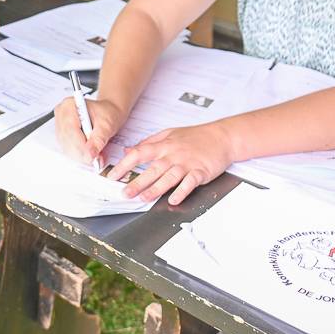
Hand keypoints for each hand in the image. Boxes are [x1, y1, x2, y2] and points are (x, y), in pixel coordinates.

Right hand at [53, 95, 125, 166]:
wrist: (107, 112)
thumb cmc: (107, 113)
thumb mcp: (107, 125)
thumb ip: (98, 139)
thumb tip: (90, 153)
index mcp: (69, 105)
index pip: (70, 129)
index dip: (80, 145)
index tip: (91, 157)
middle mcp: (61, 114)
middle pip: (66, 139)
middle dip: (81, 152)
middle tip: (95, 160)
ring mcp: (60, 124)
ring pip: (66, 146)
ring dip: (80, 155)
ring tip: (95, 157)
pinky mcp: (62, 134)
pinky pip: (67, 148)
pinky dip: (79, 154)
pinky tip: (89, 154)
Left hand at [106, 121, 234, 205]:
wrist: (222, 137)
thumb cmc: (195, 136)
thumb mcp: (169, 134)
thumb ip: (148, 142)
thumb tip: (128, 150)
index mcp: (164, 145)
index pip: (139, 153)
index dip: (124, 164)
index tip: (112, 175)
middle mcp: (173, 154)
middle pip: (152, 169)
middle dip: (137, 182)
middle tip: (125, 193)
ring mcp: (187, 163)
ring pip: (169, 177)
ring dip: (156, 189)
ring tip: (144, 199)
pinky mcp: (200, 172)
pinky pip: (189, 183)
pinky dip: (181, 191)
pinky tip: (173, 200)